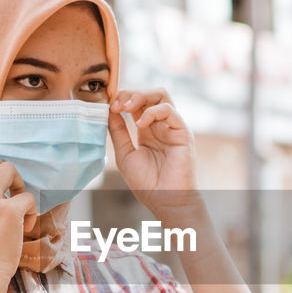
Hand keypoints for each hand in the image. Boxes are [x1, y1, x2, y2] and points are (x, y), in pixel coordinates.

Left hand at [108, 88, 198, 218]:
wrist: (164, 199)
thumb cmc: (146, 182)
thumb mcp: (124, 153)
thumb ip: (118, 131)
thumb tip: (109, 110)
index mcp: (148, 129)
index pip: (137, 102)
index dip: (122, 99)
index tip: (108, 107)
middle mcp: (161, 125)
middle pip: (149, 94)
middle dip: (130, 93)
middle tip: (116, 104)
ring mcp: (173, 126)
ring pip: (161, 95)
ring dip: (141, 96)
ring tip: (127, 107)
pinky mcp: (183, 132)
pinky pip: (169, 110)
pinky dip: (152, 112)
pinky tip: (140, 124)